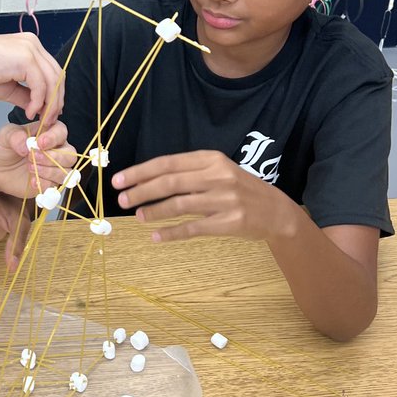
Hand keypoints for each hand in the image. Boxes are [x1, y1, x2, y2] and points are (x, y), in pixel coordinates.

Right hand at [0, 34, 63, 125]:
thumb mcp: (6, 86)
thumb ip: (25, 94)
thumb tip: (38, 107)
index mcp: (29, 47)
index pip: (52, 71)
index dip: (54, 94)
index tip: (49, 112)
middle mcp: (33, 44)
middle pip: (57, 75)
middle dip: (56, 100)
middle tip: (50, 120)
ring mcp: (30, 49)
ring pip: (53, 81)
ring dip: (50, 104)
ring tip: (42, 120)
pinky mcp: (25, 58)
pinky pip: (41, 85)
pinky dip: (38, 102)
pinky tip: (30, 112)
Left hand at [0, 121, 75, 199]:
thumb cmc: (4, 146)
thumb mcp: (5, 135)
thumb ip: (15, 136)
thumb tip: (27, 146)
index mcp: (48, 132)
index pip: (61, 132)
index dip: (54, 138)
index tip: (39, 143)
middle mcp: (56, 150)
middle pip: (70, 154)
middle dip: (53, 157)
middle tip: (32, 157)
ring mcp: (54, 168)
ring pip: (67, 172)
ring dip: (50, 171)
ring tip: (30, 168)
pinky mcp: (49, 183)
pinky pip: (55, 186)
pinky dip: (44, 184)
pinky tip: (31, 181)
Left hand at [112, 150, 294, 243]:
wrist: (276, 211)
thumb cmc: (240, 189)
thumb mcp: (219, 170)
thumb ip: (190, 172)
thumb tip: (148, 180)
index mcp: (212, 159)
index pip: (168, 163)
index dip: (141, 171)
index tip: (120, 179)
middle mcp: (218, 176)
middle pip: (170, 182)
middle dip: (141, 191)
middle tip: (122, 200)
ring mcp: (224, 200)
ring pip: (179, 204)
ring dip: (154, 211)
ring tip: (137, 217)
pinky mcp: (229, 223)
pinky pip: (193, 228)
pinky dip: (171, 233)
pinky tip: (156, 237)